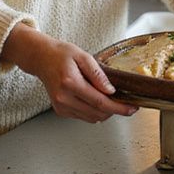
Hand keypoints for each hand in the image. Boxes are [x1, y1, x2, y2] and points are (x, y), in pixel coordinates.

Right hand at [2, 24, 136, 122]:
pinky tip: (95, 100)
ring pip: (92, 119)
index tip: (132, 108)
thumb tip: (111, 90)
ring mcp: (61, 106)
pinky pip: (84, 117)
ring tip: (111, 99)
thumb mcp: (83, 56)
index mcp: (70, 83)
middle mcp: (64, 98)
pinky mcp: (61, 111)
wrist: (41, 59)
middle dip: (115, 111)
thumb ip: (98, 74)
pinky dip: (94, 112)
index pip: (100, 102)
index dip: (119, 108)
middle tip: (126, 103)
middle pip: (97, 114)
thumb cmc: (61, 54)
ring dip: (105, 112)